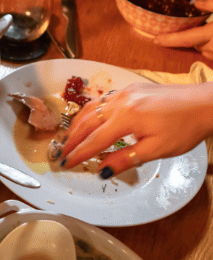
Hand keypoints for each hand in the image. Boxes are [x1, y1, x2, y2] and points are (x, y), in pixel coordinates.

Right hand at [60, 82, 212, 176]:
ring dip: (77, 124)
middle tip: (61, 153)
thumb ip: (126, 158)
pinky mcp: (130, 89)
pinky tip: (88, 118)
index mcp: (126, 118)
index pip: (95, 140)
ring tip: (68, 137)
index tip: (66, 164)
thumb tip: (102, 170)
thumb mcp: (157, 149)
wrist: (205, 103)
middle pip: (87, 123)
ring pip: (92, 108)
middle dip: (72, 139)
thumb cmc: (185, 128)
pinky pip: (102, 100)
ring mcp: (124, 93)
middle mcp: (120, 102)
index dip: (79, 154)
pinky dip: (90, 111)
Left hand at [153, 0, 212, 59]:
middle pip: (192, 43)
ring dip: (201, 41)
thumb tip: (197, 3)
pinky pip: (210, 52)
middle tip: (194, 25)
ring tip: (209, 29)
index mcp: (212, 34)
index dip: (169, 40)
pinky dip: (210, 45)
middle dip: (189, 36)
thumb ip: (212, 4)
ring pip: (202, 48)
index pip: (185, 39)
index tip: (155, 40)